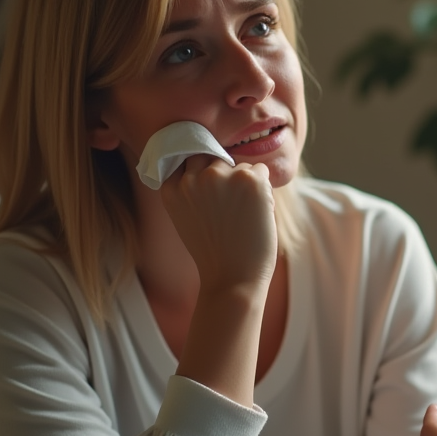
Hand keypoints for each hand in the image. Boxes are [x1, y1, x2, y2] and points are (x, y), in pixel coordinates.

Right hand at [159, 155, 276, 294]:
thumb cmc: (214, 253)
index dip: (202, 169)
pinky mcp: (249, 180)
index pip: (187, 157)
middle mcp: (193, 179)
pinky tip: (257, 213)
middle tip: (231, 207)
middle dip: (224, 174)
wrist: (233, 279)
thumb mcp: (188, 216)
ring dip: (245, 183)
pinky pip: (260, 170)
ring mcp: (220, 177)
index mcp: (173, 188)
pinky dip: (264, 189)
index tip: (210, 186)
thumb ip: (191, 189)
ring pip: (238, 165)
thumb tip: (210, 162)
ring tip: (243, 214)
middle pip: (213, 157)